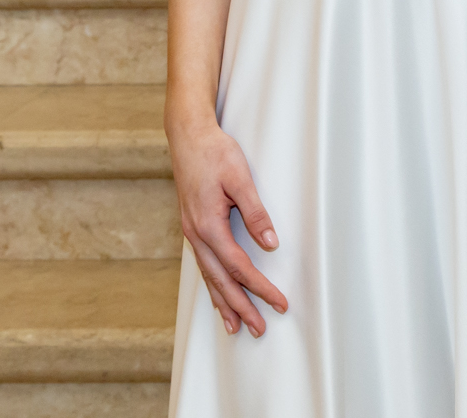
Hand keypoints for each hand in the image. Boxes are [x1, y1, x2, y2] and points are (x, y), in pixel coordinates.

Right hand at [169, 113, 288, 336]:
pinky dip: (213, 285)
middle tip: (259, 329)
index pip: (240, 267)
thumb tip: (271, 244)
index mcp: (208, 226)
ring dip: (224, 302)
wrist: (187, 137)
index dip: (260, 287)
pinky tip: (219, 295)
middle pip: (222, 280)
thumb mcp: (240, 178)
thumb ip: (255, 213)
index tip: (279, 302)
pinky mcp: (193, 227)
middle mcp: (197, 235)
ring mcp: (192, 233)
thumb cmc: (215, 153)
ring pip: (209, 277)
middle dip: (241, 306)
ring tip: (235, 327)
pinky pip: (204, 265)